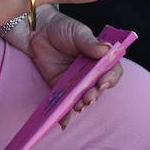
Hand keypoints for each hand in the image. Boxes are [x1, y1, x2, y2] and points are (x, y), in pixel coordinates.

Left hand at [27, 8, 122, 127]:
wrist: (36, 30)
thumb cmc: (61, 27)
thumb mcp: (77, 31)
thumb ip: (90, 42)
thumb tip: (107, 49)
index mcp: (100, 57)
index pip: (112, 70)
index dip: (111, 78)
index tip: (104, 82)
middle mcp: (90, 72)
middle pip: (98, 88)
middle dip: (95, 95)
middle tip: (89, 98)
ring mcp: (76, 81)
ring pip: (83, 97)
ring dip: (83, 105)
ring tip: (79, 107)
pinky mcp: (61, 88)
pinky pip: (65, 103)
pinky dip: (65, 115)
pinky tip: (63, 122)